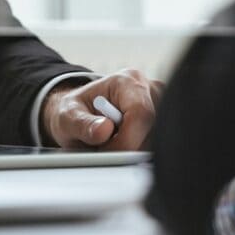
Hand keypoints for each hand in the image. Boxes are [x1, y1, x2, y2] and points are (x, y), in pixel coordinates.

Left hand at [40, 69, 163, 150]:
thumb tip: (104, 130)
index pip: (141, 113)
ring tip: (112, 144)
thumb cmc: (77, 112)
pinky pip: (158, 148)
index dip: (126, 140)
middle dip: (129, 148)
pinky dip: (140, 153)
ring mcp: (163, 108)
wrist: (82, 114)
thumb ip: (83, 124)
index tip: (108, 153)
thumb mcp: (69, 116)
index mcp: (128, 81)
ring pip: (157, 143)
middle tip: (105, 149)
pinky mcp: (165, 125)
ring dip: (134, 152)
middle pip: (154, 131)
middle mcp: (151, 90)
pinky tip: (126, 146)